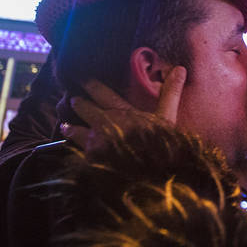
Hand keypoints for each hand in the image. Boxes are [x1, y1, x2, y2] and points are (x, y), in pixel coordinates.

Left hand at [61, 67, 185, 152]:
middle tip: (70, 99)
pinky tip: (71, 150)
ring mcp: (95, 144)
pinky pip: (76, 152)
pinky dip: (72, 149)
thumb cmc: (161, 146)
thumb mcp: (167, 118)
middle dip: (77, 103)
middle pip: (84, 109)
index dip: (90, 84)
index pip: (101, 93)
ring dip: (70, 127)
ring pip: (75, 131)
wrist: (152, 178)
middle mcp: (104, 125)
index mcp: (122, 112)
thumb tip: (180, 68)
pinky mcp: (90, 161)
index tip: (80, 76)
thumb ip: (170, 92)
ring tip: (65, 126)